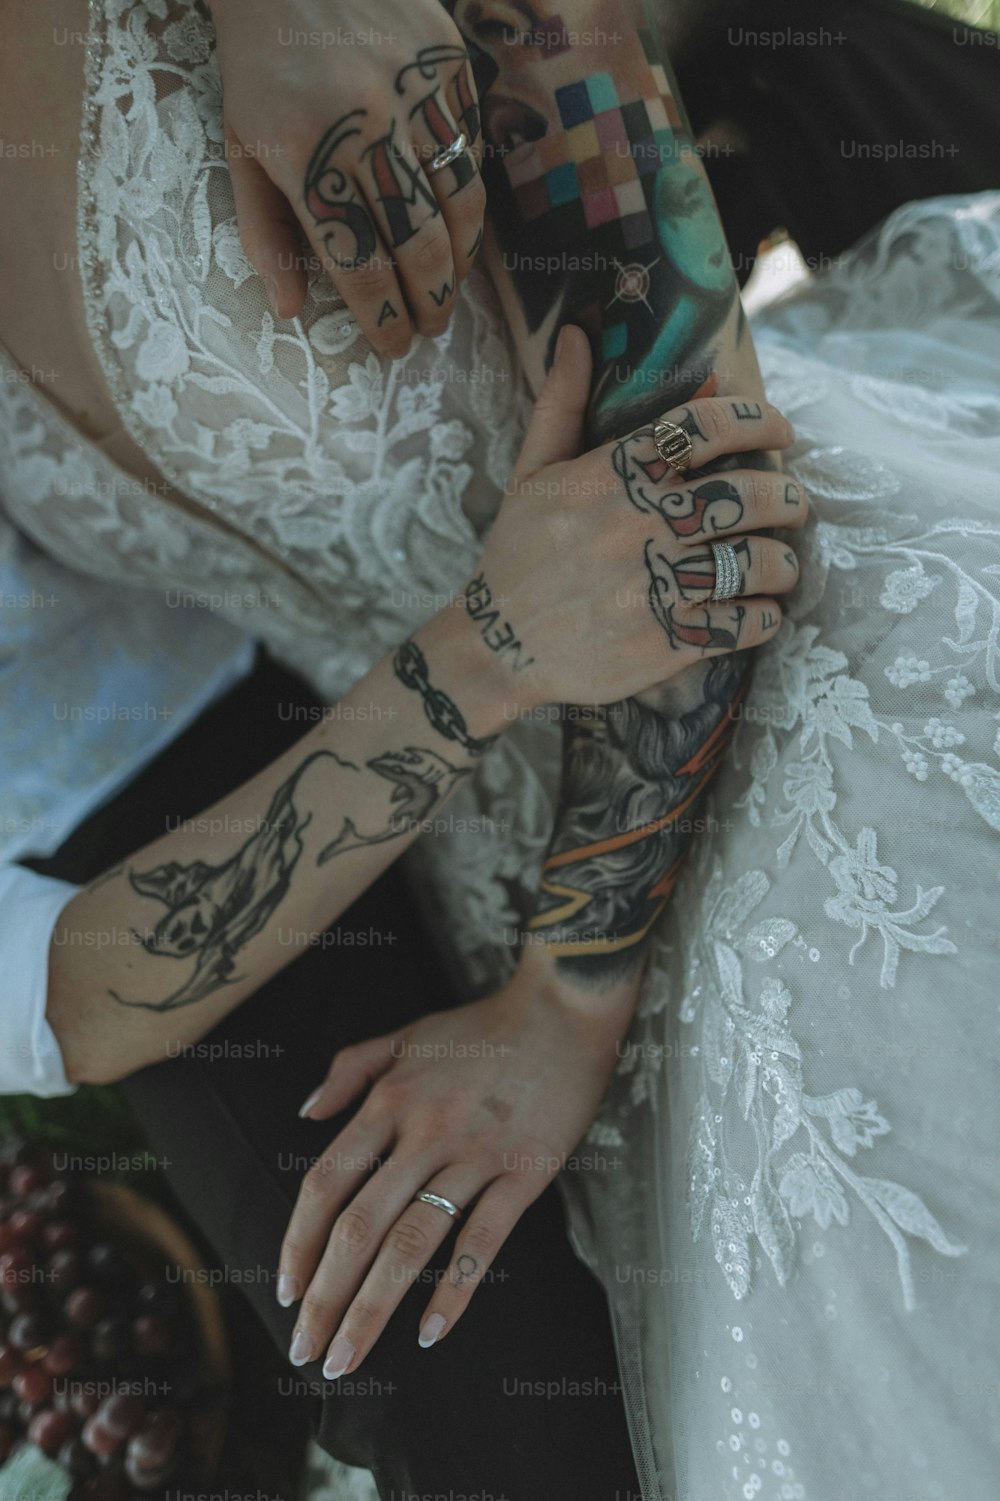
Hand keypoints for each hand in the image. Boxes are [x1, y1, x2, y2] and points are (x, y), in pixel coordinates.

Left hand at [207, 0, 484, 353]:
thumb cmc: (260, 64)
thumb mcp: (242, 148)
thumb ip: (265, 234)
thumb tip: (289, 312)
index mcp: (305, 155)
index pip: (360, 266)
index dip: (383, 320)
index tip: (394, 346)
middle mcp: (365, 127)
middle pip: (419, 247)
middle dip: (431, 303)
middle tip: (432, 328)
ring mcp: (415, 93)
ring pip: (460, 206)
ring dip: (460, 262)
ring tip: (450, 287)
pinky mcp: (449, 66)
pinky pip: (471, 153)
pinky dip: (468, 200)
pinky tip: (456, 223)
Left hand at [276, 970, 631, 1375]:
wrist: (563, 1008)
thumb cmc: (483, 1025)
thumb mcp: (405, 1033)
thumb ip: (349, 1068)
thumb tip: (305, 1114)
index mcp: (389, 1100)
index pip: (326, 1186)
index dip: (298, 1245)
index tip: (286, 1292)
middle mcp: (423, 1132)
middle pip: (358, 1228)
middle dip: (325, 1299)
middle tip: (305, 1352)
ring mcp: (475, 1156)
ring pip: (411, 1246)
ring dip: (371, 1310)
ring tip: (347, 1358)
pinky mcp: (524, 1174)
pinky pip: (481, 1243)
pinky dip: (454, 1292)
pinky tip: (429, 1333)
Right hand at [464, 324, 806, 712]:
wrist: (498, 647)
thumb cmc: (518, 555)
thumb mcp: (532, 474)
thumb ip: (562, 404)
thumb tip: (577, 334)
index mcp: (613, 476)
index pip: (705, 428)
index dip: (758, 421)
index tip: (782, 431)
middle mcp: (640, 525)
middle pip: (747, 494)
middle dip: (788, 497)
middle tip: (793, 504)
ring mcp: (656, 586)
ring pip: (757, 562)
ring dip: (784, 562)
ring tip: (783, 564)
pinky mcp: (668, 642)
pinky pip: (745, 623)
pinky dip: (766, 615)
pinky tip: (761, 610)